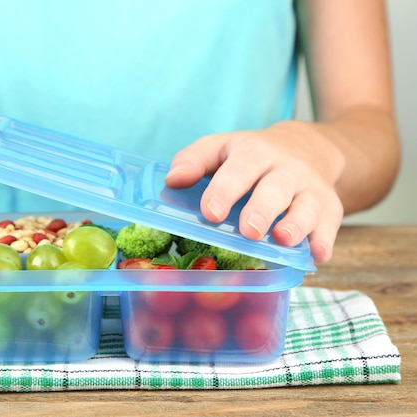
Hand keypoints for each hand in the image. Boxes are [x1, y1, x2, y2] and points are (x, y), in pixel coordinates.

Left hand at [165, 121, 345, 262]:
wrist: (310, 146)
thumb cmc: (252, 155)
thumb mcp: (223, 147)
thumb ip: (195, 160)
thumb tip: (172, 181)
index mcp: (254, 152)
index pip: (238, 169)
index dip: (224, 190)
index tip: (211, 212)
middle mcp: (286, 169)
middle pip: (276, 188)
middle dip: (263, 209)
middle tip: (249, 231)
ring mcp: (311, 188)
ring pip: (307, 206)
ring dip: (297, 224)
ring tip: (283, 240)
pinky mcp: (330, 207)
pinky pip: (331, 225)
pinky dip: (326, 240)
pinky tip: (317, 256)